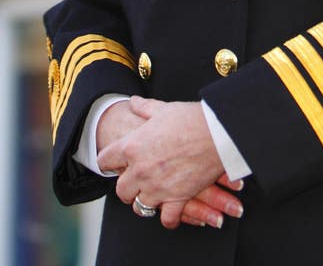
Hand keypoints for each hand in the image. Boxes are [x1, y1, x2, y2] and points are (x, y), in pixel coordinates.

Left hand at [97, 96, 242, 228]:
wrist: (217, 132)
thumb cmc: (191, 118)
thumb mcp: (164, 109)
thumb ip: (145, 108)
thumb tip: (133, 102)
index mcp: (132, 146)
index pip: (104, 160)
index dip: (109, 161)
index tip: (114, 162)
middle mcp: (140, 170)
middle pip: (121, 190)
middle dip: (127, 186)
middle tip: (136, 182)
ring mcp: (157, 187)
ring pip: (139, 206)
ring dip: (146, 201)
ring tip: (154, 194)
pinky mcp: (176, 199)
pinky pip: (166, 219)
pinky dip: (169, 217)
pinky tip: (172, 209)